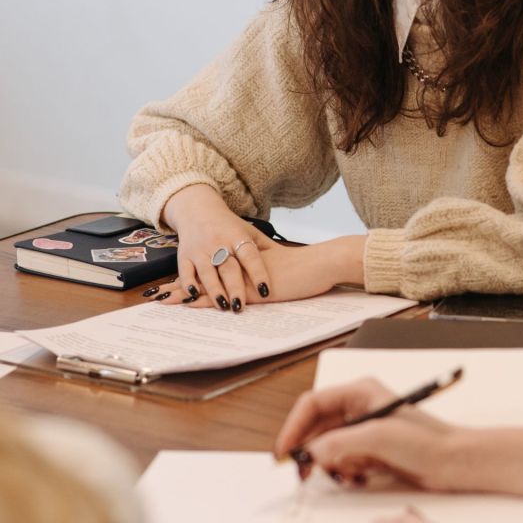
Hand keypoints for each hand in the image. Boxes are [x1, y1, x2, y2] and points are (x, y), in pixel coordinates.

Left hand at [148, 237, 364, 309]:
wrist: (321, 264)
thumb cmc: (307, 267)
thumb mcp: (282, 263)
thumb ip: (267, 263)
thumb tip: (260, 268)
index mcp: (245, 261)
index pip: (213, 267)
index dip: (193, 274)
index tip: (173, 282)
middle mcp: (240, 268)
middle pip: (204, 277)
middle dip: (180, 286)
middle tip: (156, 294)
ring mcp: (245, 279)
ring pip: (208, 286)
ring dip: (184, 294)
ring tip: (160, 302)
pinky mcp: (252, 292)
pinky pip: (223, 297)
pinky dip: (204, 301)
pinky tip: (188, 306)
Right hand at [154, 184, 274, 311]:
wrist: (198, 210)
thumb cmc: (229, 226)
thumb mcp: (250, 231)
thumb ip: (267, 247)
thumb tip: (294, 261)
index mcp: (238, 237)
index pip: (250, 256)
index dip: (258, 273)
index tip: (266, 290)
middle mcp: (219, 243)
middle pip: (228, 267)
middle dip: (235, 288)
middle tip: (241, 307)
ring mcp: (200, 249)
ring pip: (207, 272)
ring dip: (214, 290)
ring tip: (223, 307)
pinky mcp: (184, 256)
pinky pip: (185, 271)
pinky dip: (188, 284)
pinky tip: (193, 297)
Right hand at [274, 378, 461, 491]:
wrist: (452, 463)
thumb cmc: (426, 441)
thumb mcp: (379, 438)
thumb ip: (341, 442)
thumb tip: (311, 452)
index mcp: (359, 392)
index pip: (312, 404)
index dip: (293, 427)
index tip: (284, 453)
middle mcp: (358, 408)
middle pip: (315, 428)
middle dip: (309, 451)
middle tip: (303, 474)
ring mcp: (362, 430)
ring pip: (326, 448)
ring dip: (329, 465)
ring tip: (347, 473)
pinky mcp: (367, 451)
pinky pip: (339, 462)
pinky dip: (342, 473)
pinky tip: (359, 477)